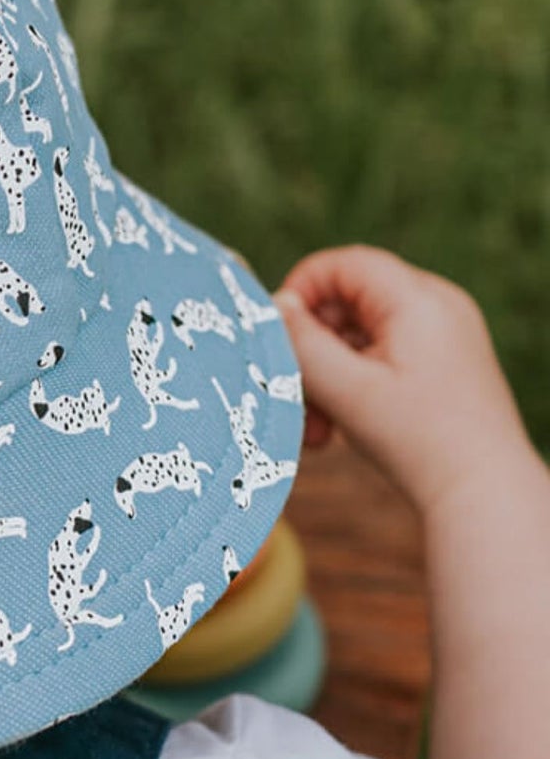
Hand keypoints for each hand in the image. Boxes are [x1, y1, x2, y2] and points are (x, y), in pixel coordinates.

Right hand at [273, 244, 530, 517]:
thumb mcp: (345, 389)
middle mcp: (438, 307)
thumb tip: (274, 304)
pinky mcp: (442, 364)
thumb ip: (302, 342)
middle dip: (311, 349)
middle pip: (348, 303)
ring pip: (359, 336)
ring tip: (316, 429)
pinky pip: (379, 356)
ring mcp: (443, 336)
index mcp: (420, 301)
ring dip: (326, 376)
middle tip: (293, 395)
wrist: (483, 494)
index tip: (276, 335)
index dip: (301, 289)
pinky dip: (351, 385)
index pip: (345, 264)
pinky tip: (337, 430)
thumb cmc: (417, 440)